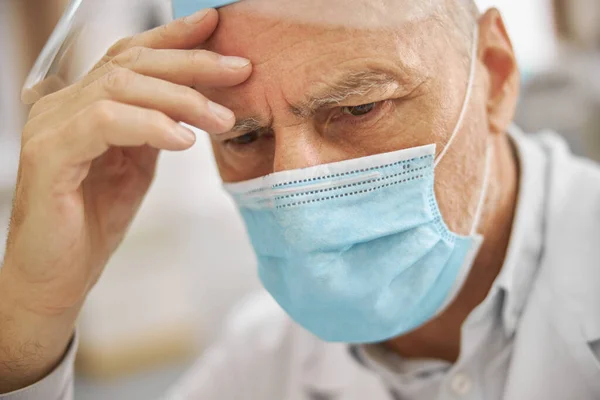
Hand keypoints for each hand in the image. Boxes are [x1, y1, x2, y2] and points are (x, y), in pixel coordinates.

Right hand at [0, 9, 250, 391]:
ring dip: (180, 98)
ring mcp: (51, 126)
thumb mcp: (136, 165)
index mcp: (85, 105)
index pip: (130, 57)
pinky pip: (104, 121)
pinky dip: (149, 125)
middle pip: (132, 64)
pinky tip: (183, 140)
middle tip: (238, 68)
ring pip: (121, 86)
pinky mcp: (49, 154)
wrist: (59, 276)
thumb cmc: (95, 221)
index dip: (173, 38)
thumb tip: (192, 103)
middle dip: (191, 62)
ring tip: (221, 119)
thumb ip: (154, 128)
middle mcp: (63, 105)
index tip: (215, 26)